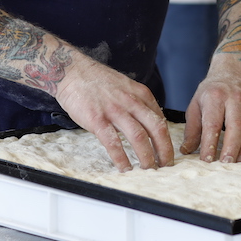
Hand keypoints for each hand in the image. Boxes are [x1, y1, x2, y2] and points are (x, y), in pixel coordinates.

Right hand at [54, 57, 174, 171]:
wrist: (72, 71)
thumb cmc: (98, 81)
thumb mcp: (125, 87)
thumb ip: (137, 104)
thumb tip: (148, 124)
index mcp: (141, 94)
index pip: (161, 120)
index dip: (168, 140)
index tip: (168, 153)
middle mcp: (131, 101)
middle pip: (157, 129)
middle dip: (164, 151)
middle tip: (166, 166)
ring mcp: (114, 110)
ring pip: (139, 137)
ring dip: (146, 157)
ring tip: (148, 169)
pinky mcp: (97, 119)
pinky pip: (113, 142)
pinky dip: (121, 158)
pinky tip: (125, 168)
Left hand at [181, 63, 240, 163]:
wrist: (234, 70)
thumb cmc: (213, 90)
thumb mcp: (196, 104)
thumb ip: (192, 129)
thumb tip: (187, 150)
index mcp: (215, 97)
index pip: (212, 123)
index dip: (209, 143)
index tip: (207, 159)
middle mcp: (235, 98)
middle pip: (236, 125)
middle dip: (232, 147)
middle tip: (226, 163)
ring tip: (240, 160)